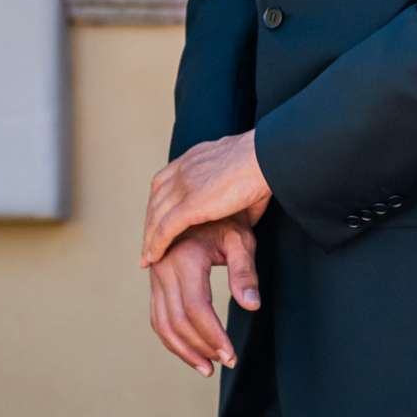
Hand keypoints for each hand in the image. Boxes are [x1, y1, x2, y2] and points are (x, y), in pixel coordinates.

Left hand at [141, 131, 270, 267]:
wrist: (268, 157)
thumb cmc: (266, 164)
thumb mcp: (242, 175)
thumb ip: (235, 194)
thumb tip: (244, 214)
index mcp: (195, 158)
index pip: (165, 182)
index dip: (160, 203)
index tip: (159, 220)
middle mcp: (184, 169)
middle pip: (156, 199)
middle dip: (150, 222)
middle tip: (150, 242)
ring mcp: (184, 185)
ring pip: (156, 216)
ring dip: (149, 238)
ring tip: (147, 257)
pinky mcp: (190, 203)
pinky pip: (165, 229)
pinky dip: (156, 244)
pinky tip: (152, 258)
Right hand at [147, 210, 259, 376]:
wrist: (201, 200)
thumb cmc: (227, 218)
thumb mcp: (240, 240)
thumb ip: (245, 273)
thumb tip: (251, 305)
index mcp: (184, 258)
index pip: (196, 308)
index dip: (213, 336)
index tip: (230, 354)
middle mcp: (163, 269)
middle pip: (177, 321)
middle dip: (201, 347)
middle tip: (224, 363)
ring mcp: (155, 276)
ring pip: (163, 324)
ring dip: (184, 349)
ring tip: (207, 366)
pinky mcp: (155, 282)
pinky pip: (158, 317)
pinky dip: (172, 338)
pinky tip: (191, 351)